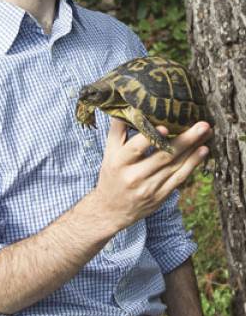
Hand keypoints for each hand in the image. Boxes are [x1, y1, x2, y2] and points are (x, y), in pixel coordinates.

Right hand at [93, 118, 212, 230]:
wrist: (112, 210)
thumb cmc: (111, 175)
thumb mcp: (109, 153)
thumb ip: (117, 130)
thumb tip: (128, 105)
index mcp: (119, 163)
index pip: (135, 148)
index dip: (151, 138)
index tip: (166, 126)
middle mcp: (134, 176)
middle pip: (163, 156)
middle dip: (185, 139)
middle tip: (202, 125)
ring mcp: (149, 188)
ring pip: (175, 166)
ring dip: (193, 148)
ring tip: (207, 132)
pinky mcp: (160, 196)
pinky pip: (180, 178)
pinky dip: (193, 164)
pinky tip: (203, 151)